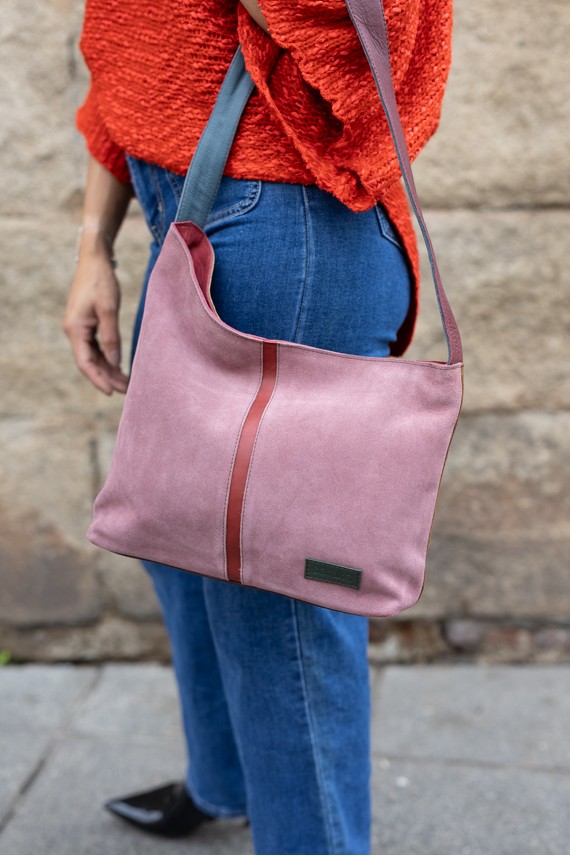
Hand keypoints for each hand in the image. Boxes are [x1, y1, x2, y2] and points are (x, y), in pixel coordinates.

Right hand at [63, 230, 128, 394]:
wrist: (94, 258)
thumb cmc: (101, 280)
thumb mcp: (109, 309)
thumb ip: (111, 337)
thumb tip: (114, 363)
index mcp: (75, 329)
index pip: (85, 362)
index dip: (98, 379)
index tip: (111, 393)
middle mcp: (74, 331)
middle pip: (90, 362)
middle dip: (107, 377)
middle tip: (128, 391)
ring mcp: (79, 327)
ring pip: (94, 356)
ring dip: (109, 369)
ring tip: (127, 383)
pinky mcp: (86, 323)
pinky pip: (96, 347)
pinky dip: (107, 357)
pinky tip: (120, 366)